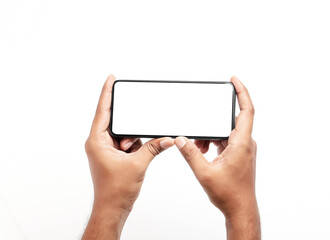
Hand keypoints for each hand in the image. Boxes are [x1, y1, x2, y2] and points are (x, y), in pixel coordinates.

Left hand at [83, 75, 173, 239]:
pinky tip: (138, 155)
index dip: (107, 92)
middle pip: (115, 123)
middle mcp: (98, 143)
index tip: (111, 78)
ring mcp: (105, 149)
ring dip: (132, 140)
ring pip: (122, 134)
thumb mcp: (138, 164)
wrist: (112, 208)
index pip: (102, 110)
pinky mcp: (112, 156)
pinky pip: (125, 143)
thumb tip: (167, 138)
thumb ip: (153, 148)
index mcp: (97, 141)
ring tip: (134, 154)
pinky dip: (134, 146)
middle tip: (133, 139)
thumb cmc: (115, 191)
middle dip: (129, 127)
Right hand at [174, 76, 259, 238]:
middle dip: (213, 119)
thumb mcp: (204, 172)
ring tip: (200, 146)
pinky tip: (204, 150)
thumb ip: (191, 154)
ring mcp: (243, 149)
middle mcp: (245, 143)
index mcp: (241, 143)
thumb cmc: (229, 194)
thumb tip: (181, 139)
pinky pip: (226, 140)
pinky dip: (214, 141)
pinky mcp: (240, 154)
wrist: (240, 208)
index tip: (234, 80)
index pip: (246, 111)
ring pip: (227, 132)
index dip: (242, 92)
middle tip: (202, 125)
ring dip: (212, 134)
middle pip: (231, 120)